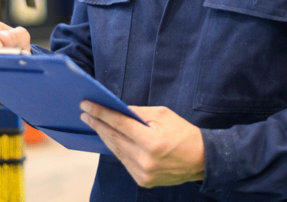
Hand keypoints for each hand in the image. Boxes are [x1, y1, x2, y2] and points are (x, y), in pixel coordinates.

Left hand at [80, 101, 204, 187]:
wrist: (200, 160)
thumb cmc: (182, 133)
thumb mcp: (163, 115)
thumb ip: (139, 113)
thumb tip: (118, 110)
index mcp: (152, 141)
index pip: (119, 124)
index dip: (101, 113)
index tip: (87, 105)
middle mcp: (145, 160)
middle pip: (114, 138)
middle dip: (98, 124)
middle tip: (85, 113)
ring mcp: (142, 173)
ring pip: (116, 151)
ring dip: (104, 136)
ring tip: (94, 123)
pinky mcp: (142, 180)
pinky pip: (124, 161)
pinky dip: (116, 148)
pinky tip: (110, 138)